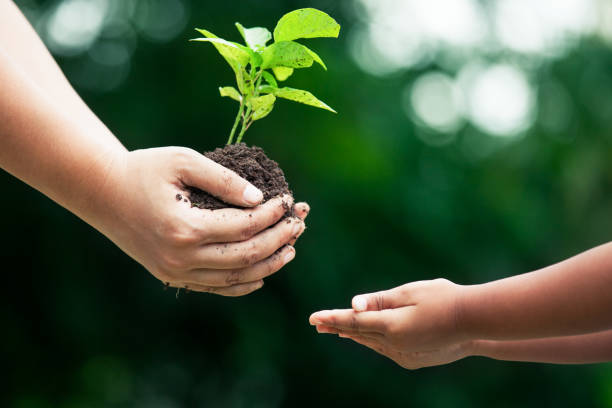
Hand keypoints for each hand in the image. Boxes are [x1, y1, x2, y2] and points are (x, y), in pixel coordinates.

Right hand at [94, 147, 307, 295]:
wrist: (103, 192)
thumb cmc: (144, 169)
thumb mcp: (184, 161)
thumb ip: (224, 179)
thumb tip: (259, 200)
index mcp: (186, 227)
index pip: (245, 227)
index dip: (273, 214)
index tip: (288, 200)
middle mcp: (181, 258)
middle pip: (246, 256)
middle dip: (279, 239)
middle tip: (299, 224)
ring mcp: (176, 272)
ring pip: (235, 277)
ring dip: (269, 264)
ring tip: (291, 249)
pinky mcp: (172, 278)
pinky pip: (216, 287)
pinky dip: (242, 283)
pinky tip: (262, 274)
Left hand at [309, 279, 468, 367]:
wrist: (475, 323)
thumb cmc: (443, 298)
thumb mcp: (409, 292)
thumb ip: (379, 300)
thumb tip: (353, 306)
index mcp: (391, 326)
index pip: (354, 320)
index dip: (332, 317)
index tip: (313, 317)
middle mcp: (394, 344)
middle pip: (359, 333)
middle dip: (337, 326)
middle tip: (317, 323)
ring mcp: (403, 354)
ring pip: (371, 342)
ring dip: (353, 334)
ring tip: (335, 329)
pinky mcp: (412, 359)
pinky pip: (384, 348)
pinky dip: (372, 341)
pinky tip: (365, 337)